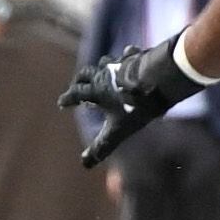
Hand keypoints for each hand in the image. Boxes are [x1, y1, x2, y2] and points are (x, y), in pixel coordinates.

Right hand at [59, 39, 190, 166]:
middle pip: (85, 74)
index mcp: (95, 90)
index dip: (68, 99)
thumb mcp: (117, 131)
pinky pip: (128, 55)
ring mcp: (120, 64)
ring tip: (100, 73)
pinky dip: (125, 57)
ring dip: (99, 68)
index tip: (61, 104)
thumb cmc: (135, 107)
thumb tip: (85, 164)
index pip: (75, 94)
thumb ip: (101, 147)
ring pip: (103, 62)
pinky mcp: (136, 58)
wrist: (158, 81)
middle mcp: (103, 74)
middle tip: (77, 86)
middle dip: (79, 80)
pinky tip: (130, 55)